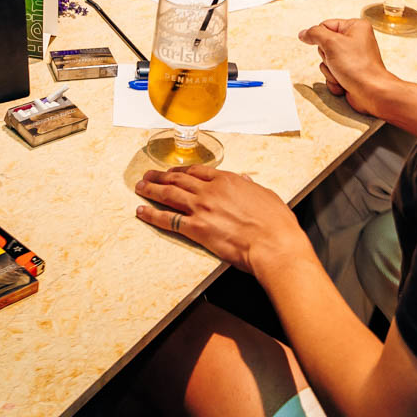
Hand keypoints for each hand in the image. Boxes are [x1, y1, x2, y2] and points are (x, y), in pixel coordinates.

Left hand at [134, 165, 312, 275]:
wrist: (273, 244)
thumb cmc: (275, 224)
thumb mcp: (266, 196)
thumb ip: (251, 187)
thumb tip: (245, 180)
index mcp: (228, 181)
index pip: (198, 172)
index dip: (182, 171)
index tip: (174, 172)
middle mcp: (210, 191)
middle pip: (178, 180)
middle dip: (161, 177)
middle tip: (149, 176)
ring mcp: (201, 209)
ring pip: (169, 195)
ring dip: (151, 190)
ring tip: (140, 188)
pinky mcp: (196, 229)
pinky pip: (168, 219)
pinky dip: (152, 215)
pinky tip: (142, 212)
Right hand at [300, 17, 403, 116]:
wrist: (371, 92)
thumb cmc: (358, 67)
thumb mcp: (332, 43)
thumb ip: (314, 34)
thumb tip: (304, 33)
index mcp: (355, 27)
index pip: (325, 25)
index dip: (321, 38)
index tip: (328, 48)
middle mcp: (355, 40)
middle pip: (324, 45)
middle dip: (327, 58)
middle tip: (338, 62)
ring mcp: (352, 57)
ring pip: (326, 61)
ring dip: (330, 71)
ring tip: (342, 75)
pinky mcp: (350, 72)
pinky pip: (331, 73)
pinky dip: (334, 80)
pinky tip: (344, 83)